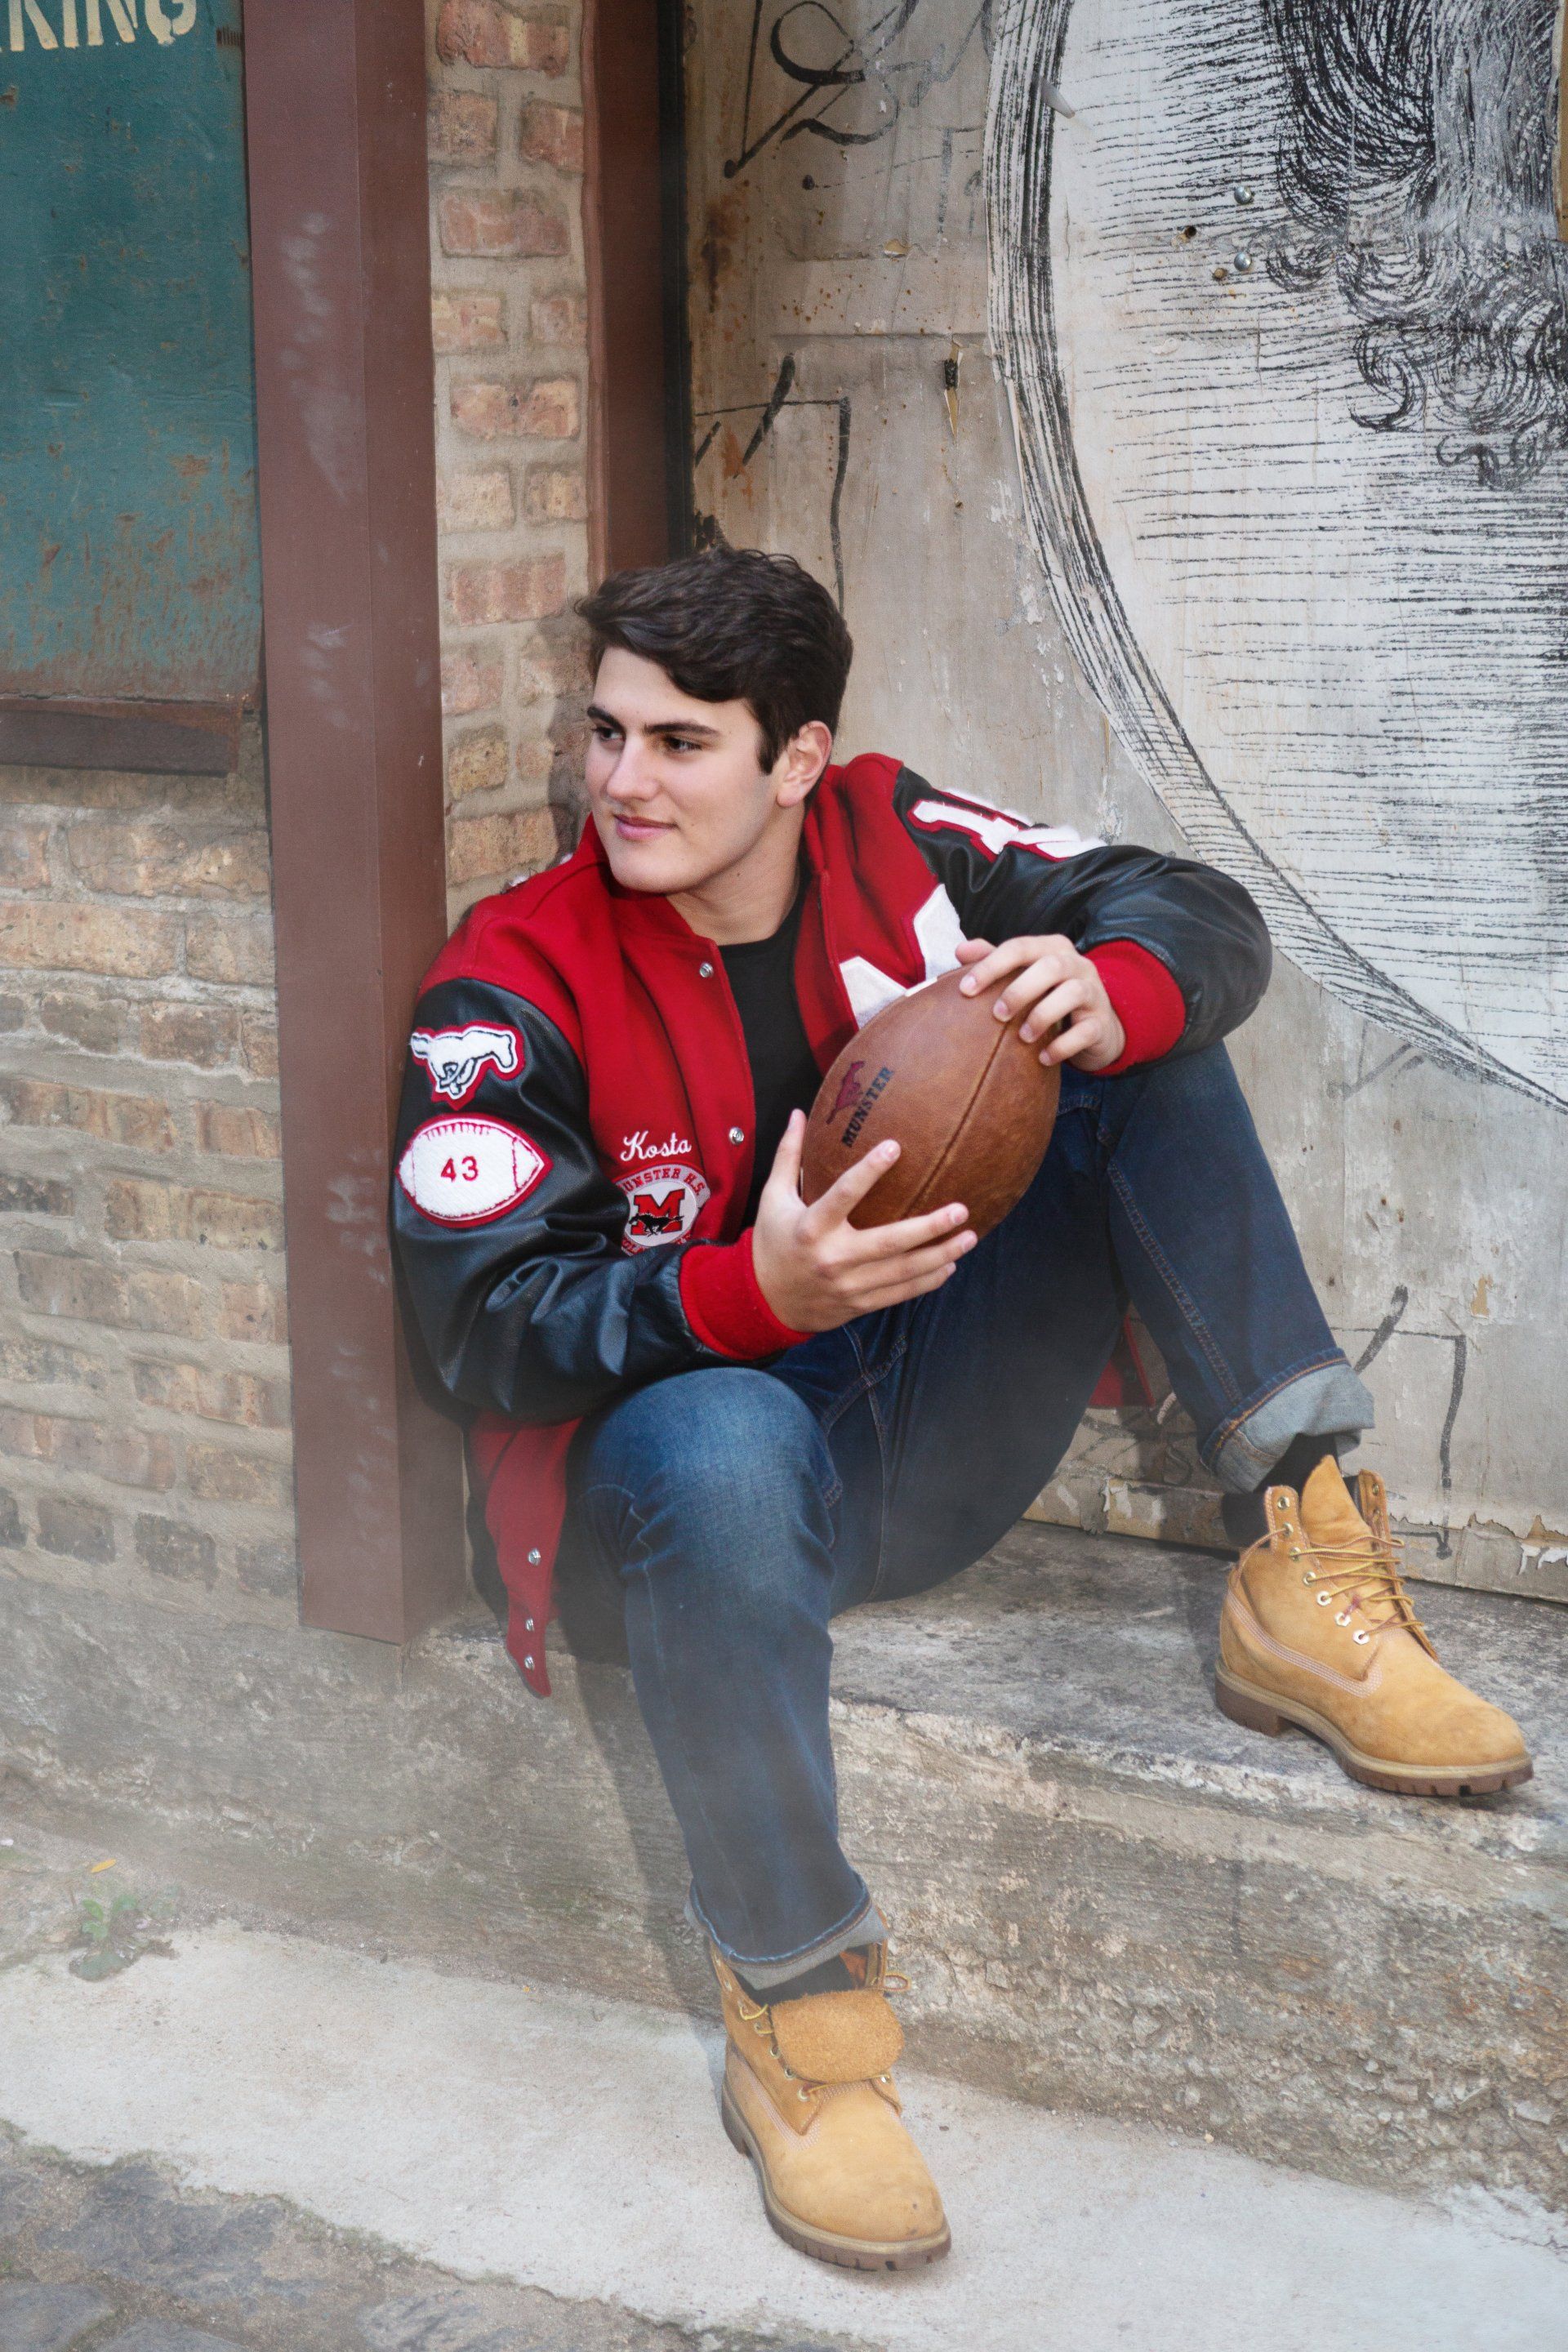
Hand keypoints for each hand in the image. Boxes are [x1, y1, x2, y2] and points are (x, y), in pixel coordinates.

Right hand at [751, 1111, 976, 1333]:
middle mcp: (833, 1257)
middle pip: (889, 1242)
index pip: (843, 1194)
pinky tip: (949, 1264)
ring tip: (970, 1237)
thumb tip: (799, 1113)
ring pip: (902, 1272)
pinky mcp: (859, 1303)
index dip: (869, 1170)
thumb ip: (789, 1156)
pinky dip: (927, 1280)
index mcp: (811, 1227)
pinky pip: (900, 1293)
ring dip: (940, 1255)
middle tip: (961, 1210)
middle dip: (929, 1227)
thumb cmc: (772, 1242)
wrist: (764, 1302)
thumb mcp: (772, 1198)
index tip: (895, 1146)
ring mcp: (849, 1284)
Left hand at [954, 934, 1125, 1071]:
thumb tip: (960, 950)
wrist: (1094, 1027)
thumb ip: (995, 961)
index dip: (991, 965)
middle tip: (997, 1015)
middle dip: (1019, 990)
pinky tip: (1043, 1058)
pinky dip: (1062, 1046)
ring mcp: (1093, 992)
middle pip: (1050, 966)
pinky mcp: (1102, 1023)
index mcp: (1052, 948)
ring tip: (1023, 1037)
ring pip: (1073, 992)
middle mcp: (1077, 964)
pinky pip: (1085, 1031)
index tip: (965, 990)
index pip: (1020, 947)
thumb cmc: (1049, 997)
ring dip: (1042, 1016)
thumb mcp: (1024, 976)